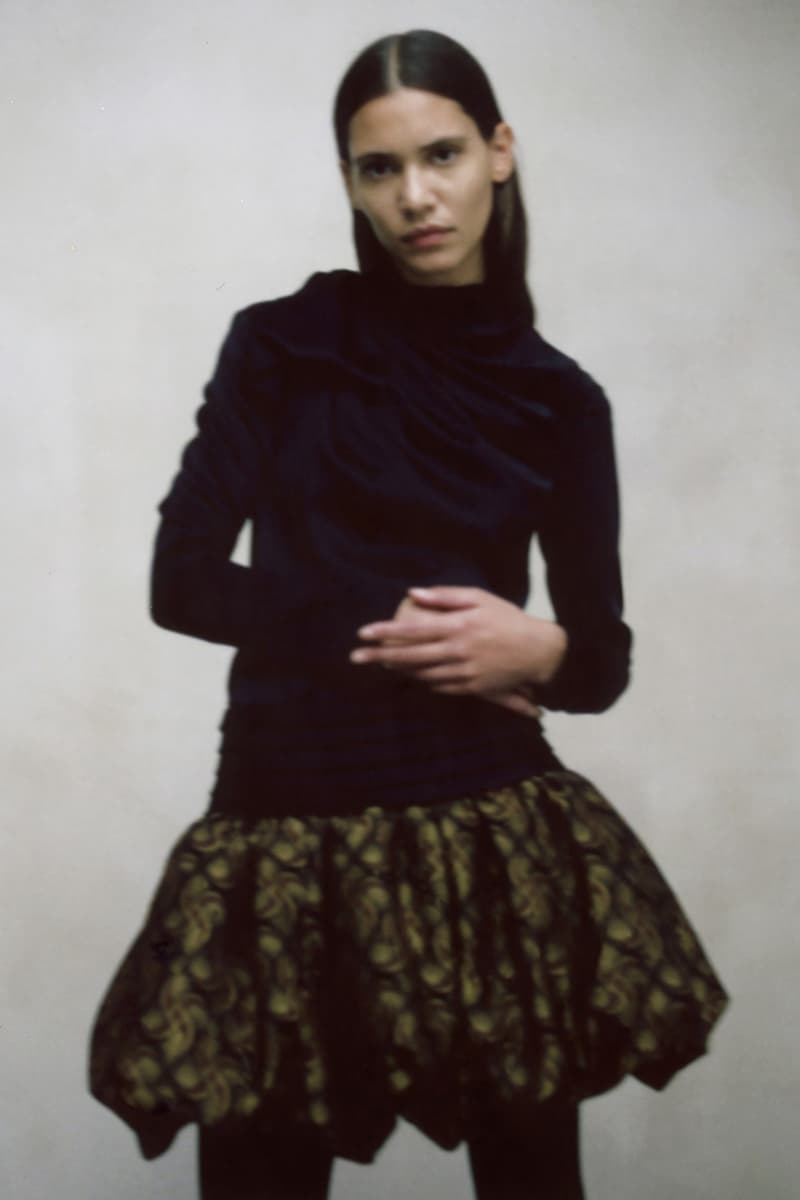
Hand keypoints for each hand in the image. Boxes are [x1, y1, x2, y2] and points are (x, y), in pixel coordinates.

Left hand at [350, 586, 566, 716]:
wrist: (540, 651)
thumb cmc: (508, 619)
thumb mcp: (480, 598)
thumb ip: (446, 596)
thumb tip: (413, 593)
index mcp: (458, 626)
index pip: (413, 629)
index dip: (385, 632)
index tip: (362, 633)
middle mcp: (457, 651)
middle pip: (410, 655)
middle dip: (379, 656)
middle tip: (355, 657)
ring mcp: (464, 672)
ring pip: (422, 673)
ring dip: (398, 670)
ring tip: (379, 664)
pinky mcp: (472, 688)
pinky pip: (440, 686)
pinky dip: (423, 681)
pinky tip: (411, 675)